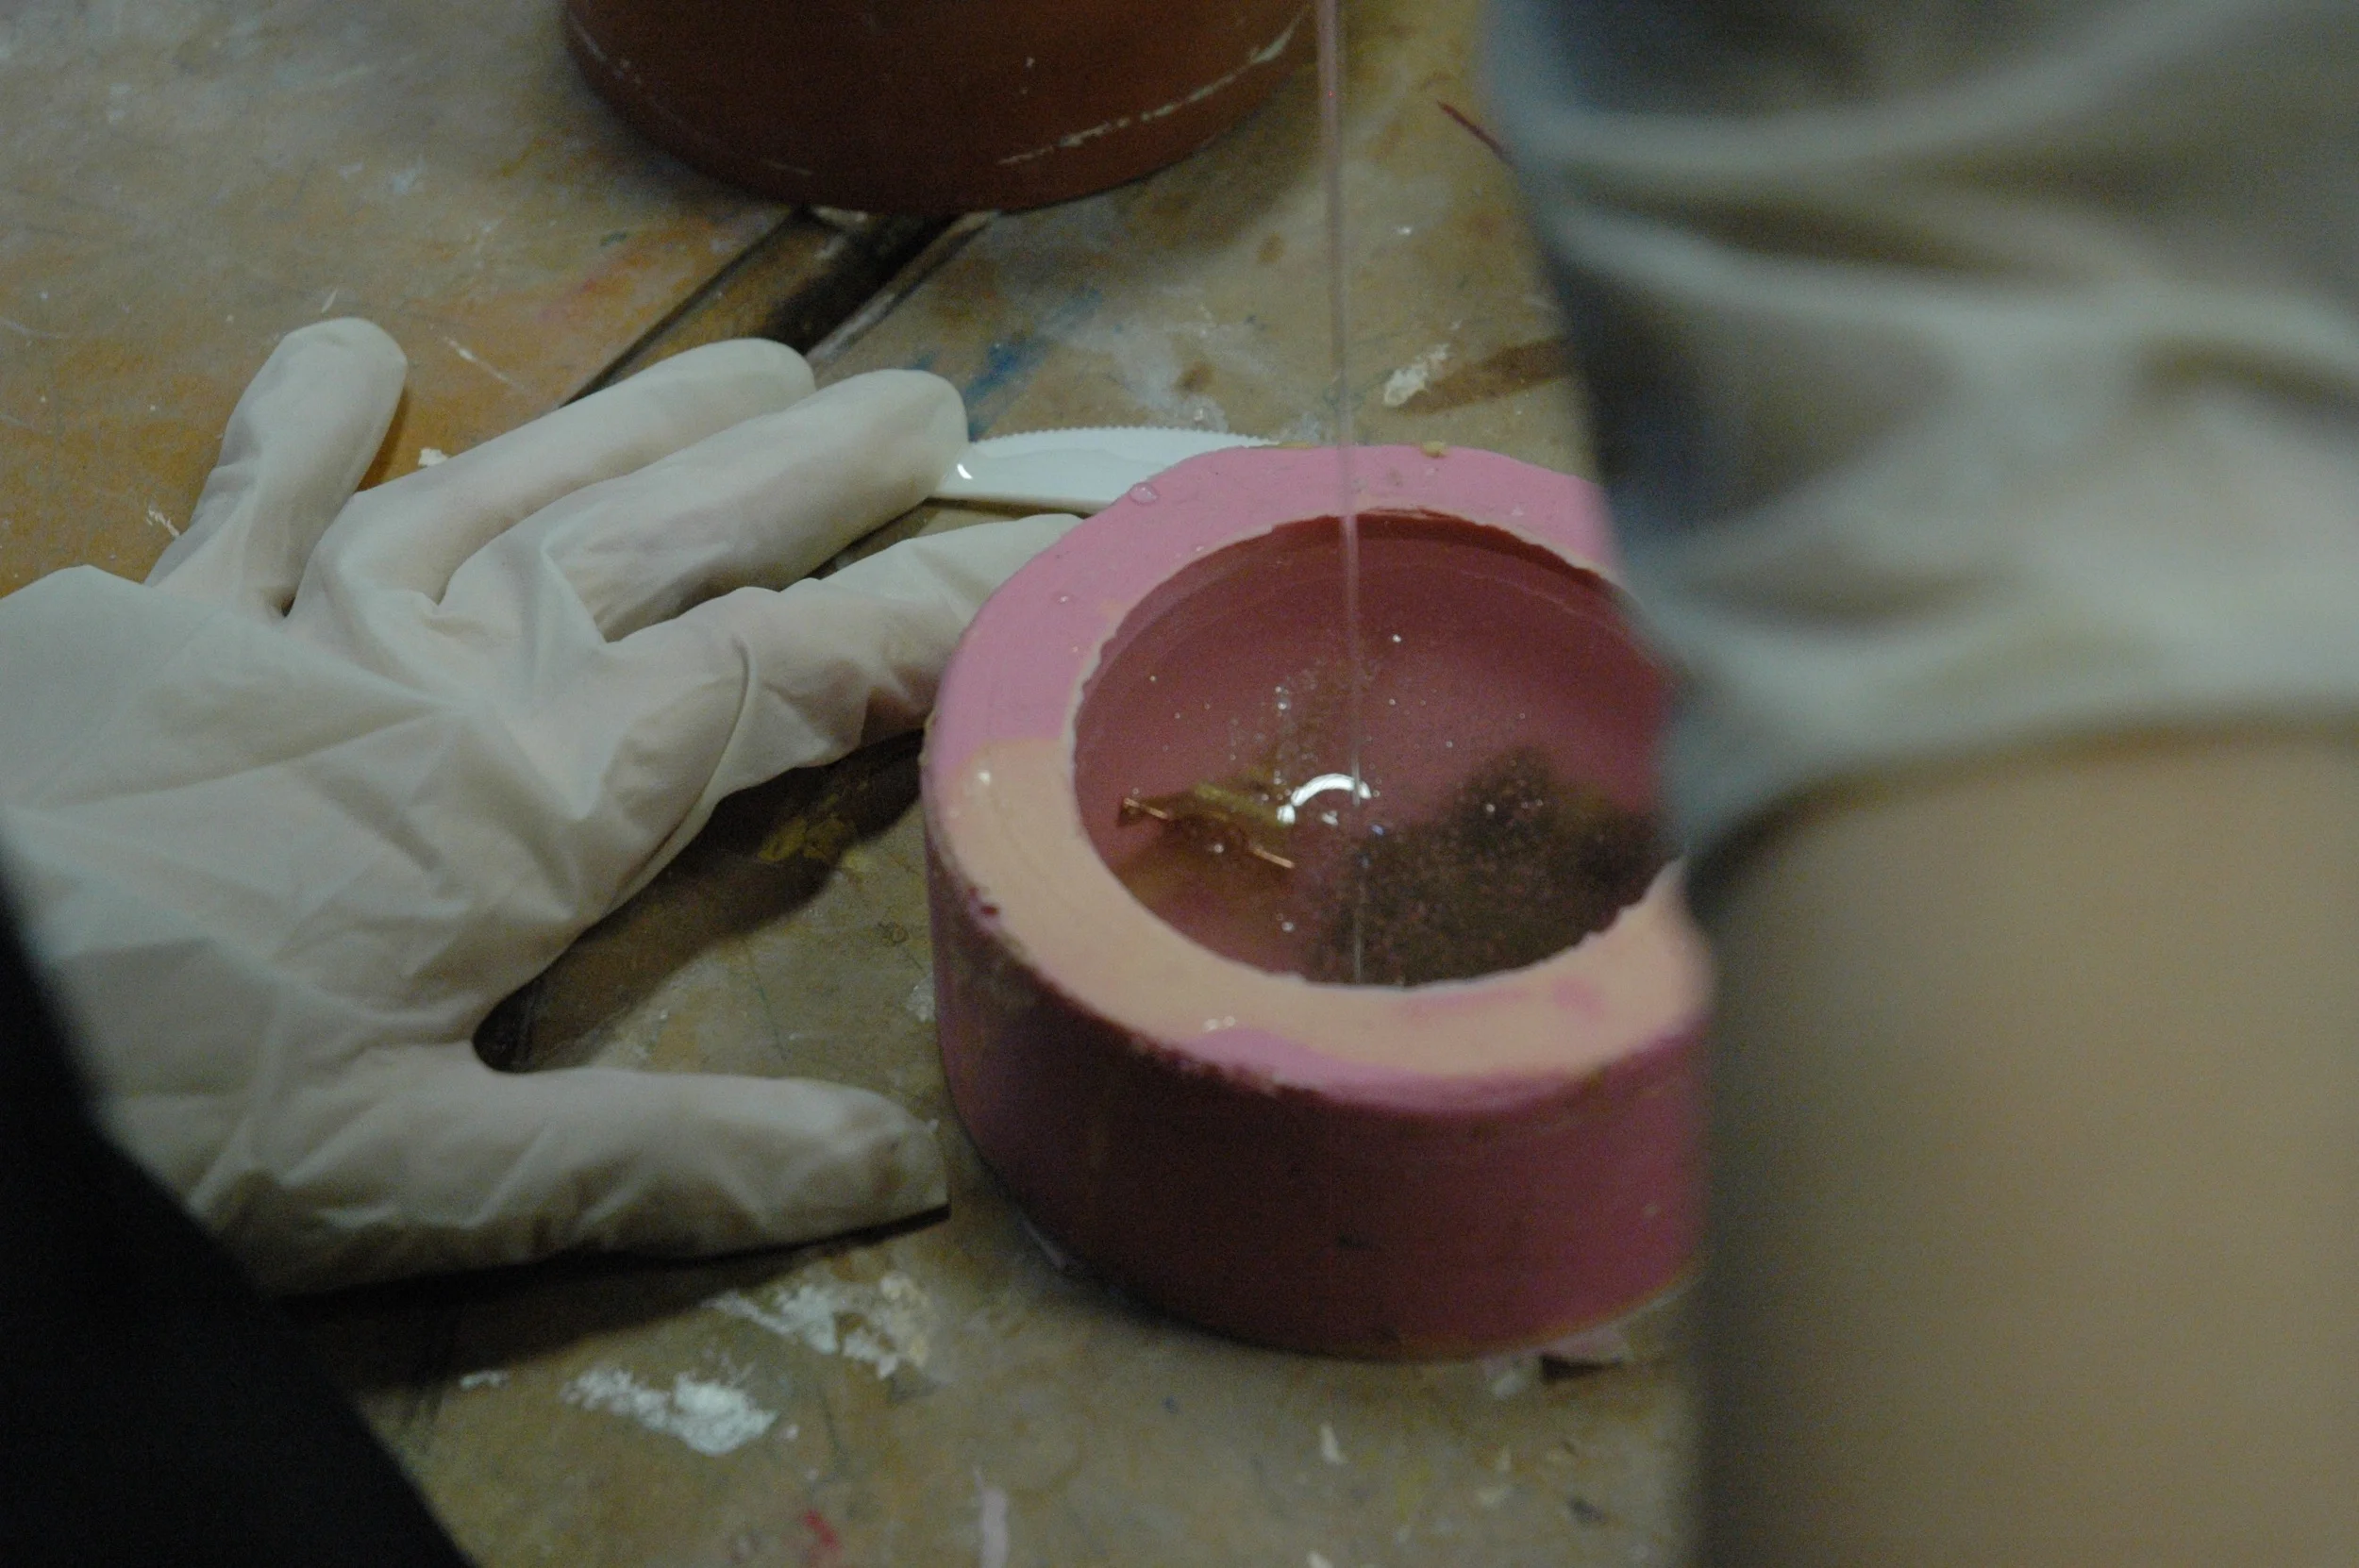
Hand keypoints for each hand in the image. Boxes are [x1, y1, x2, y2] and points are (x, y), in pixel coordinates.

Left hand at [0, 320, 1074, 1290]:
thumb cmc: (168, 1108)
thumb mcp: (432, 1182)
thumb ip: (670, 1164)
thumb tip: (902, 1171)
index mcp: (533, 803)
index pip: (780, 680)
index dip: (922, 623)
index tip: (1034, 573)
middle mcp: (444, 672)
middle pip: (671, 543)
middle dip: (814, 476)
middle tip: (928, 413)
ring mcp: (293, 624)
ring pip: (512, 485)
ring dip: (647, 422)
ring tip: (761, 366)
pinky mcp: (147, 620)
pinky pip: (247, 494)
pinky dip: (305, 421)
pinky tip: (361, 350)